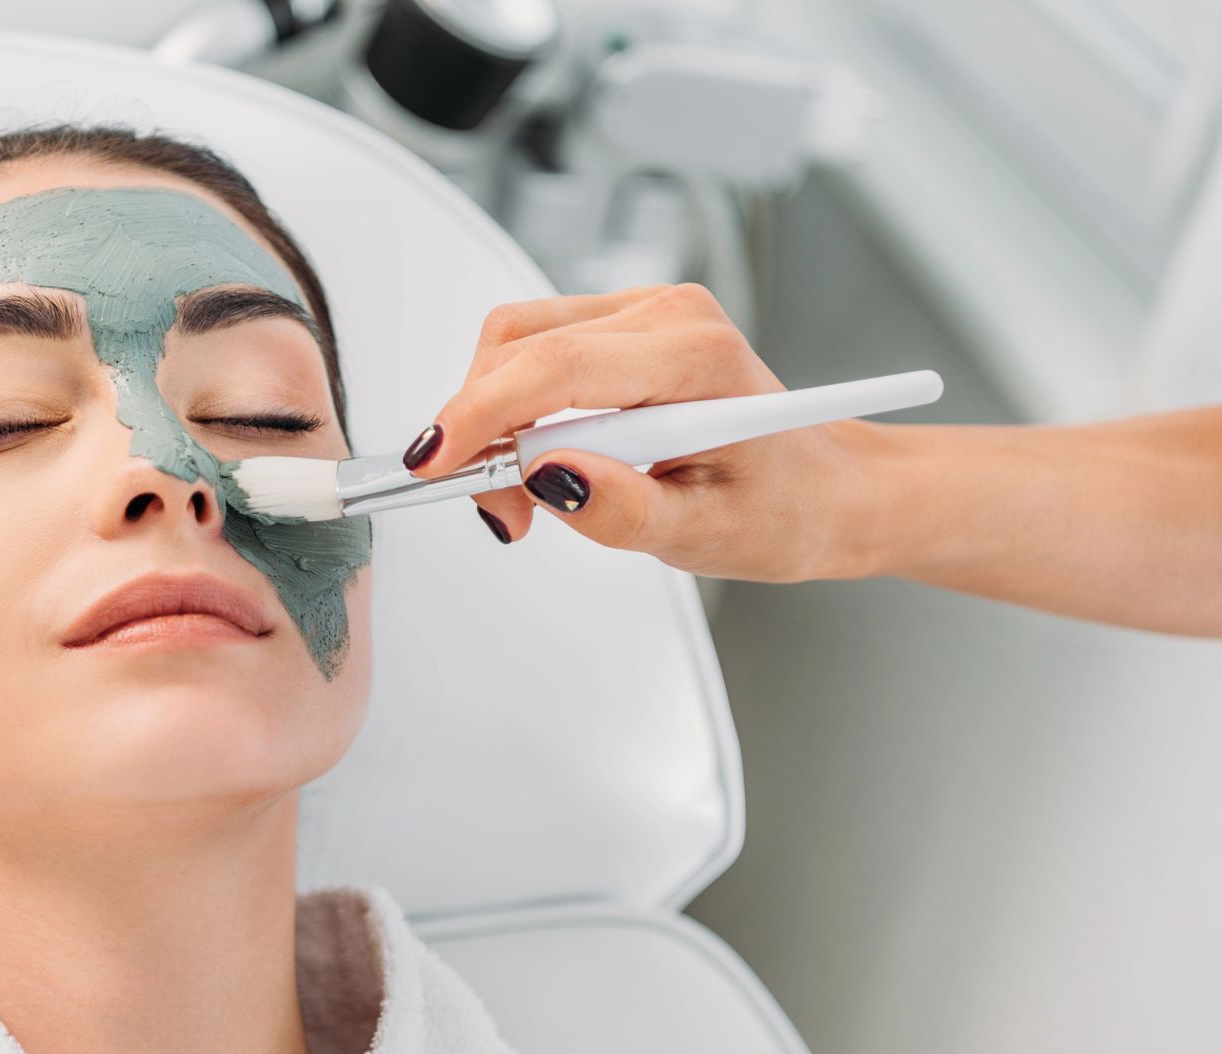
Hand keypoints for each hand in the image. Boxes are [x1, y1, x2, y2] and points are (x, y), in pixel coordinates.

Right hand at [404, 283, 868, 582]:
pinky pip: (533, 348)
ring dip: (492, 418)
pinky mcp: (621, 325)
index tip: (434, 464)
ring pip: (515, 341)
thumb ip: (625, 511)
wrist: (826, 489)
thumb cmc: (784, 507)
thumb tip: (549, 480)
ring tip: (526, 496)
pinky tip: (543, 459)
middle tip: (502, 514)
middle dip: (481, 431)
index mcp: (697, 357)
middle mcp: (668, 315)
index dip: (480, 414)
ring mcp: (643, 311)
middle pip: (521, 346)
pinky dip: (512, 406)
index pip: (556, 368)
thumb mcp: (709, 535)